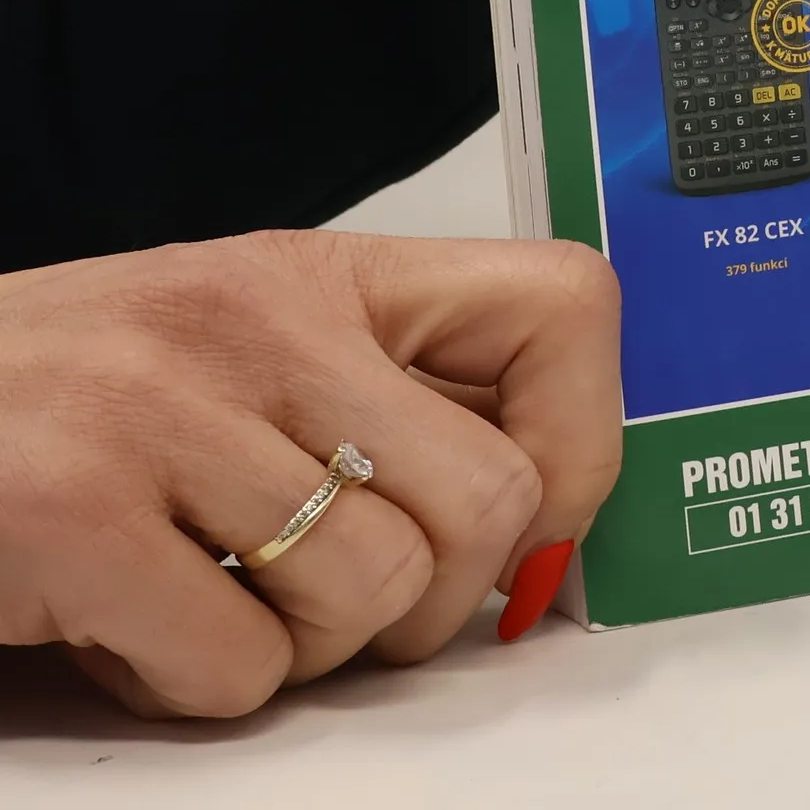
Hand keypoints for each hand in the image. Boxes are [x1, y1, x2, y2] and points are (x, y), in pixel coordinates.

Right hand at [0, 230, 621, 716]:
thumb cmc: (74, 397)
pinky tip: (129, 629)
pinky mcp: (78, 515)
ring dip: (305, 649)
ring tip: (215, 600)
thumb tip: (544, 523)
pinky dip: (196, 689)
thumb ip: (389, 402)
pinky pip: (242, 671)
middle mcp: (261, 320)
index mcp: (327, 274)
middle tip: (340, 599)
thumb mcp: (249, 349)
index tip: (529, 521)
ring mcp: (167, 410)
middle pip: (491, 497)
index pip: (565, 306)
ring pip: (378, 592)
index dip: (581, 441)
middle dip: (437, 597)